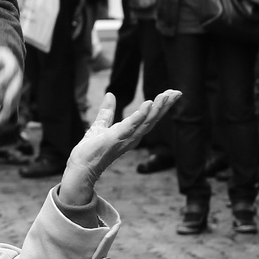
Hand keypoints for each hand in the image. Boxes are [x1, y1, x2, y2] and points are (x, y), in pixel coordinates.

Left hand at [0, 45, 22, 123]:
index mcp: (5, 57)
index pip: (11, 67)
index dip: (6, 77)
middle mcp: (13, 68)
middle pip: (17, 83)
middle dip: (11, 97)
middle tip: (4, 107)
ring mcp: (14, 81)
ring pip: (16, 96)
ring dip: (10, 109)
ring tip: (1, 122)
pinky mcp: (10, 92)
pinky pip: (12, 103)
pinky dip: (7, 112)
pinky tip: (1, 122)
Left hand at [59, 90, 180, 203]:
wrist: (81, 166)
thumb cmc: (91, 150)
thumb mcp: (100, 125)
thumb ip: (107, 111)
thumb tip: (110, 94)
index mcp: (131, 133)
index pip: (149, 118)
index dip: (161, 106)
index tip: (171, 93)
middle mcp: (133, 137)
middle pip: (153, 119)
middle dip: (165, 106)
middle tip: (177, 92)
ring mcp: (126, 139)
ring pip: (146, 122)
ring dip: (157, 109)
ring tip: (166, 95)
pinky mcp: (116, 139)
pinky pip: (131, 126)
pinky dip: (140, 115)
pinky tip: (148, 104)